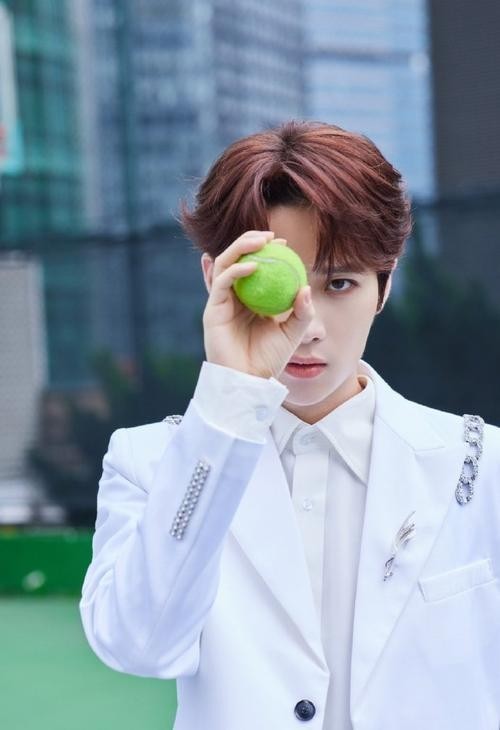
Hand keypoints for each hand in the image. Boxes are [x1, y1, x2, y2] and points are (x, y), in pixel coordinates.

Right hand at [202, 230, 314, 378]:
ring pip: (224, 264)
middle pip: (235, 259)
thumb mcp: (292, 333)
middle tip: (270, 235)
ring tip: (261, 241)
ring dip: (240, 247)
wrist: (249, 381)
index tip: (284, 242)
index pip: (254, 266)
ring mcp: (220, 303)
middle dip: (249, 241)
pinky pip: (221, 283)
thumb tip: (305, 288)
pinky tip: (252, 266)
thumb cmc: (270, 360)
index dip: (266, 251)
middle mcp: (232, 298)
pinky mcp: (212, 310)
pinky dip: (235, 270)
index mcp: (249, 300)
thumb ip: (301, 312)